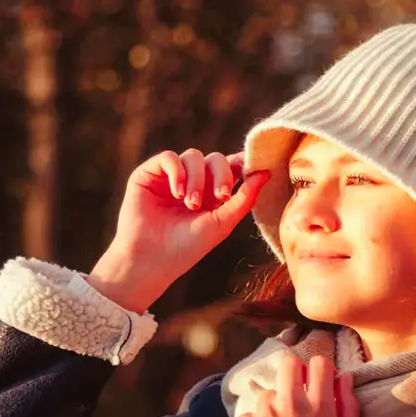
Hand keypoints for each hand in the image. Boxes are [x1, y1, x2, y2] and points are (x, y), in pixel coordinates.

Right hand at [88, 148, 270, 312]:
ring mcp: (170, 177)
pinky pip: (168, 157)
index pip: (230, 167)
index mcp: (211, 193)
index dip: (241, 164)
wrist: (152, 260)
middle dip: (221, 174)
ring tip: (190, 204)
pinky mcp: (148, 174)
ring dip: (197, 178)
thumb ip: (244, 198)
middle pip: (215, 158)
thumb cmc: (187, 247)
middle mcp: (192, 182)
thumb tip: (266, 172)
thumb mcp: (222, 222)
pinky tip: (177, 192)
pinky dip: (177, 171)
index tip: (252, 169)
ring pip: (193, 156)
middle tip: (219, 197)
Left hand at [231, 355, 359, 416]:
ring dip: (272, 409)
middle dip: (293, 376)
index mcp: (320, 406)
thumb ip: (349, 406)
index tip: (315, 382)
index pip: (318, 364)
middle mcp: (291, 404)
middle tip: (293, 399)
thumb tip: (344, 377)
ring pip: (266, 396)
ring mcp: (264, 414)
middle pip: (288, 365)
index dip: (317, 371)